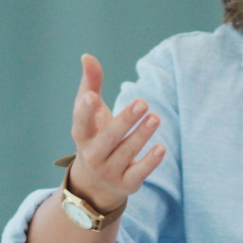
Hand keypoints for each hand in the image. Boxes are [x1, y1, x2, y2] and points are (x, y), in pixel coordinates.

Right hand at [64, 54, 166, 212]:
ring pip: (126, 153)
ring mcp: (109, 171)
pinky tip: (161, 148)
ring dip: (141, 136)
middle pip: (109, 138)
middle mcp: (93, 155)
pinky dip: (150, 162)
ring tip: (155, 118)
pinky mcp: (126, 184)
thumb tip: (87, 56)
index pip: (81, 122)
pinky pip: (139, 173)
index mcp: (83, 136)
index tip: (92, 96)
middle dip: (125, 121)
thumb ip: (90, 84)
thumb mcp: (90, 115)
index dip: (85, 110)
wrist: (94, 185)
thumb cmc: (95, 138)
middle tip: (142, 102)